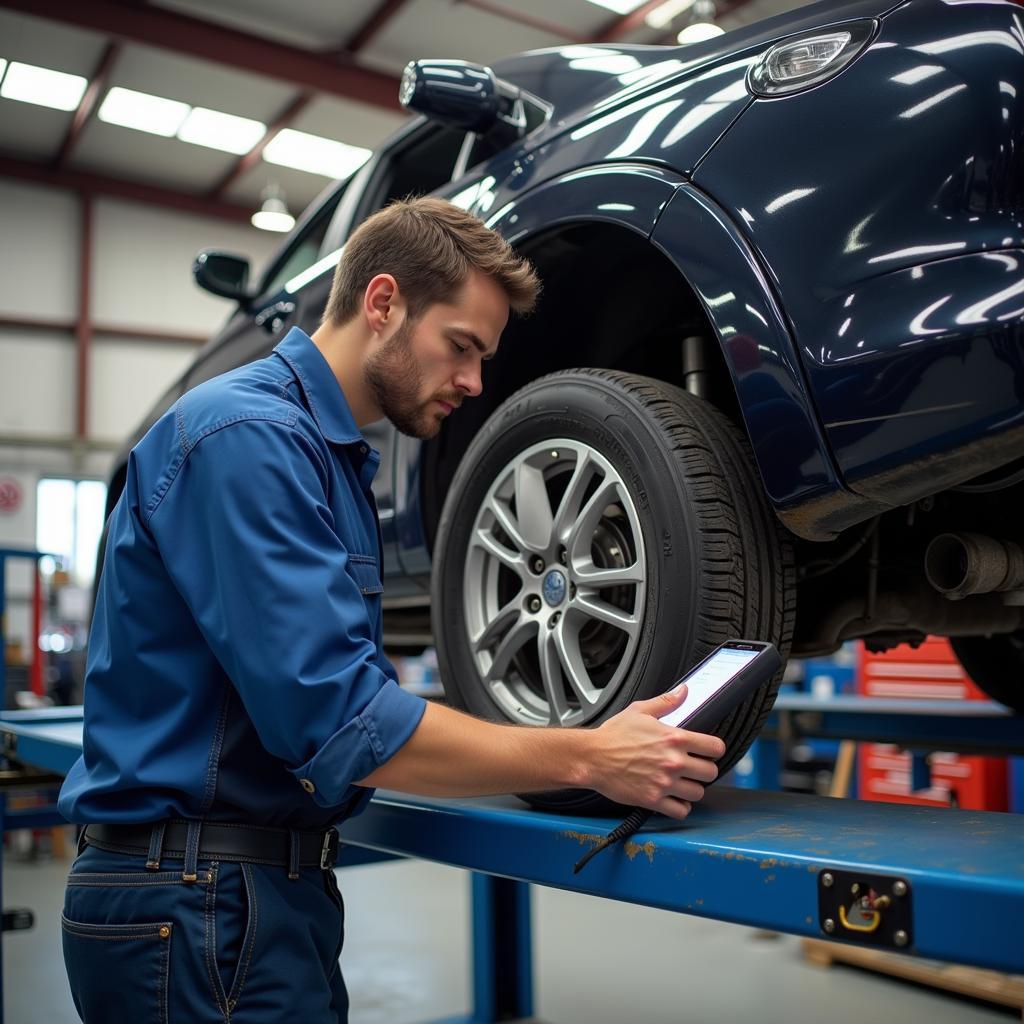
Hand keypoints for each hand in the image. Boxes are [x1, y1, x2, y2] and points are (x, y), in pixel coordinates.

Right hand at [585, 684, 726, 817]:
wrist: (592, 757)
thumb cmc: (613, 735)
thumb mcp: (639, 711)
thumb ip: (666, 701)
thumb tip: (683, 691)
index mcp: (674, 738)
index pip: (715, 747)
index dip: (714, 749)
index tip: (708, 751)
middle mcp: (673, 761)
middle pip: (711, 772)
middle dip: (704, 770)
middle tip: (694, 768)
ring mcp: (664, 782)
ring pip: (698, 792)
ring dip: (692, 788)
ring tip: (683, 783)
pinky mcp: (653, 799)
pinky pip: (681, 810)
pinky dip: (680, 806)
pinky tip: (674, 798)